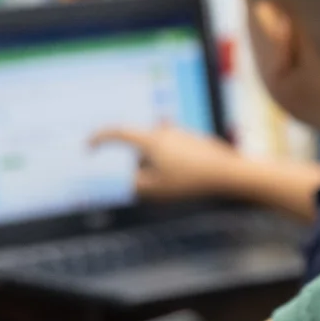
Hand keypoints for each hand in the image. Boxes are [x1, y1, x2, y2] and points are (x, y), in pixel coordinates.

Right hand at [89, 125, 244, 200]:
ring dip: (156, 163)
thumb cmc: (192, 181)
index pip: (117, 132)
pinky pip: (174, 150)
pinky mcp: (195, 139)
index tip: (88, 146)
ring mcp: (181, 133)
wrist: (231, 173)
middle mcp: (165, 130)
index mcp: (151, 139)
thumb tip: (122, 179)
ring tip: (173, 182)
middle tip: (149, 182)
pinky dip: (172, 162)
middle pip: (139, 144)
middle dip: (137, 163)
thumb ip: (133, 184)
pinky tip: (186, 177)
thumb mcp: (156, 189)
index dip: (99, 138)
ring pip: (157, 148)